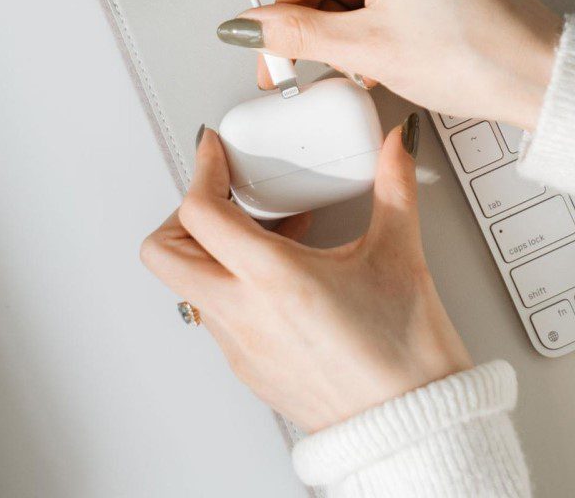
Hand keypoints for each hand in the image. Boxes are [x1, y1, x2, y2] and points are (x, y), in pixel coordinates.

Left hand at [140, 121, 471, 432]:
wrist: (411, 427)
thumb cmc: (404, 358)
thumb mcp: (400, 255)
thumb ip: (394, 186)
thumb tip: (395, 148)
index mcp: (274, 279)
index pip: (200, 212)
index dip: (203, 169)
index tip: (216, 152)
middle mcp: (245, 315)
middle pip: (163, 254)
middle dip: (183, 214)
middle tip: (221, 197)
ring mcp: (241, 347)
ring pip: (187, 285)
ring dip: (209, 251)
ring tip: (262, 234)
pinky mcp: (250, 369)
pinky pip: (215, 316)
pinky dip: (230, 285)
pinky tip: (279, 277)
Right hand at [218, 0, 561, 130]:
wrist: (542, 76)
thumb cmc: (477, 57)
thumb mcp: (367, 50)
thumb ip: (297, 35)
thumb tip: (249, 27)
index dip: (281, 27)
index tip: (273, 64)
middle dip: (325, 29)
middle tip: (328, 70)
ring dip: (354, 28)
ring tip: (374, 65)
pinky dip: (383, 21)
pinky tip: (392, 52)